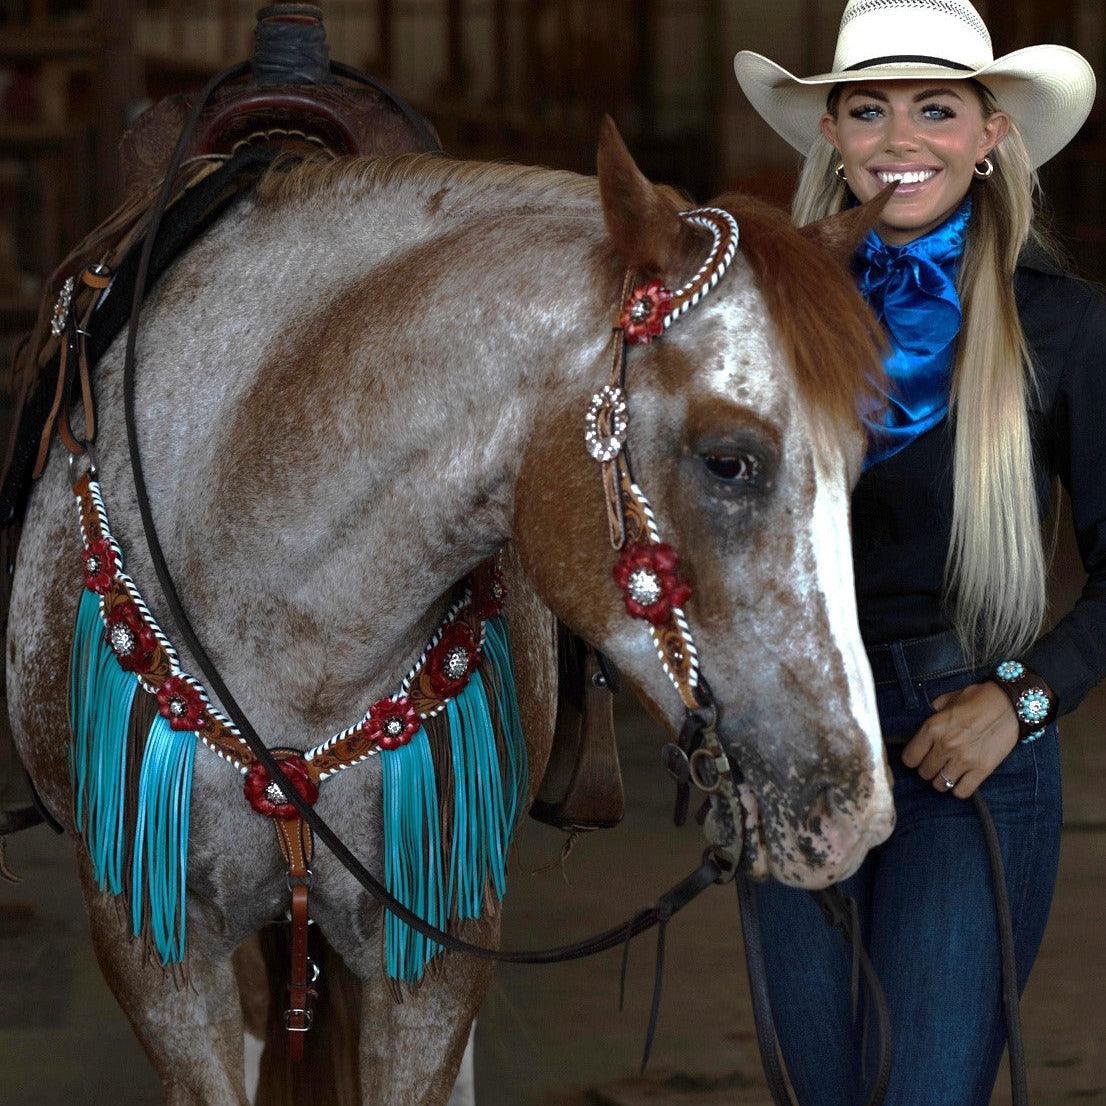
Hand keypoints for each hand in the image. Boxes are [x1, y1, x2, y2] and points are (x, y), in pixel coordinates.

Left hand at [901, 681, 1018, 798]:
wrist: (1010, 704)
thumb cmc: (980, 698)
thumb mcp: (951, 699)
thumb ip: (936, 708)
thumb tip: (931, 712)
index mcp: (933, 728)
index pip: (909, 758)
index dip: (912, 759)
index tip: (918, 757)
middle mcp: (945, 746)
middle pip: (924, 773)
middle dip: (927, 769)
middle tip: (936, 763)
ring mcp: (964, 759)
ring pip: (940, 784)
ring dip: (942, 780)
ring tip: (948, 772)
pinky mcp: (982, 769)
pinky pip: (962, 792)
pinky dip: (960, 789)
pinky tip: (962, 779)